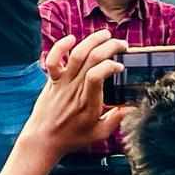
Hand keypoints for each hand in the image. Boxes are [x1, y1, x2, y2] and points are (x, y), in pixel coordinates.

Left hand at [15, 31, 126, 164]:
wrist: (43, 140)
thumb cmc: (72, 138)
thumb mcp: (99, 133)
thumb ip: (116, 119)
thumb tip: (132, 107)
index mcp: (88, 102)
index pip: (97, 75)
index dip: (110, 66)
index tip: (121, 67)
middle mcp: (75, 89)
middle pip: (91, 60)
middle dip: (109, 47)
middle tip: (122, 45)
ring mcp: (62, 83)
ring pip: (76, 55)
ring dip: (92, 41)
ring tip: (106, 34)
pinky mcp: (52, 80)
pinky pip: (52, 60)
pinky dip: (60, 47)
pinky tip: (72, 38)